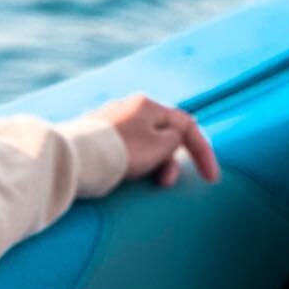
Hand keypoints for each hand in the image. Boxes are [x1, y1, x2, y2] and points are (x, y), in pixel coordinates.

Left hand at [91, 94, 220, 188]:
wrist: (77, 159)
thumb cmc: (122, 152)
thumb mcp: (161, 146)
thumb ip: (176, 140)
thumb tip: (173, 139)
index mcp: (148, 105)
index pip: (186, 125)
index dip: (203, 153)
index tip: (212, 180)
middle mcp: (128, 107)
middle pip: (163, 136)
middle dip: (170, 162)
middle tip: (165, 183)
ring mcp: (109, 122)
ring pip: (142, 144)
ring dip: (151, 165)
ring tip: (144, 181)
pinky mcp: (94, 138)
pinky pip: (122, 150)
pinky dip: (131, 164)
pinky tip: (122, 176)